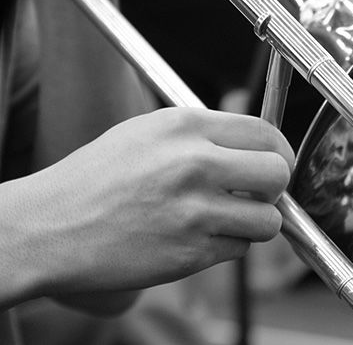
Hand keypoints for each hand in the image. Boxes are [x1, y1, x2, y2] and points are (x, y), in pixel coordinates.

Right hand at [0, 108, 293, 307]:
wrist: (47, 228)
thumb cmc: (96, 179)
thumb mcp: (148, 133)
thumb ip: (203, 134)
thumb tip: (254, 145)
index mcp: (185, 126)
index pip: (266, 132)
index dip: (278, 151)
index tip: (274, 163)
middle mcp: (194, 163)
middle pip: (278, 172)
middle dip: (275, 187)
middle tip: (258, 194)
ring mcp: (194, 210)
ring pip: (268, 219)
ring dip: (255, 223)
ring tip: (226, 219)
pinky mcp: (191, 252)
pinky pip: (239, 249)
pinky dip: (227, 246)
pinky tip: (197, 237)